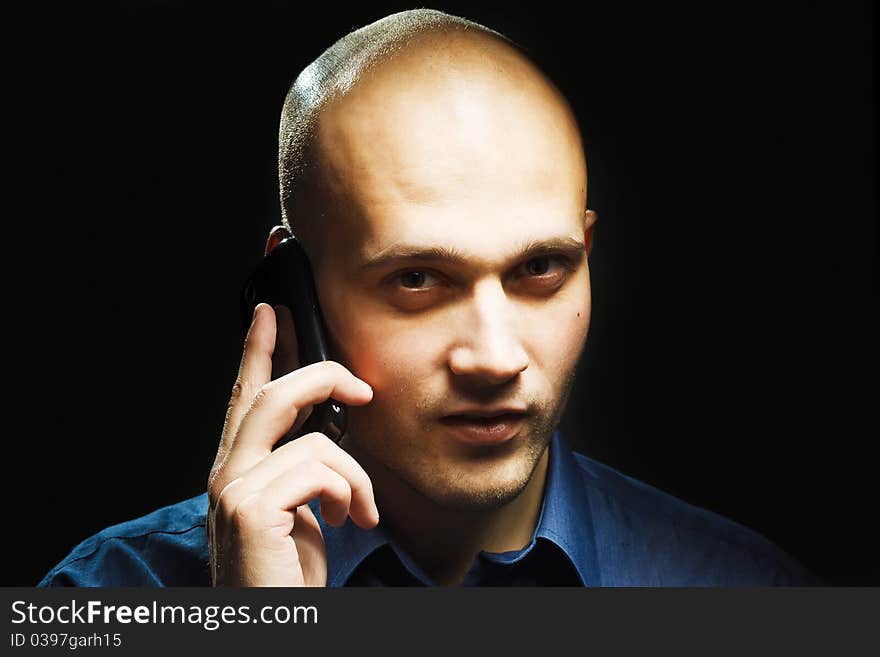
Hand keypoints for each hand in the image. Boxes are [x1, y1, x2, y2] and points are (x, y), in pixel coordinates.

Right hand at [207, 303, 377, 585]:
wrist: (273, 623)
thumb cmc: (288, 576)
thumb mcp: (300, 513)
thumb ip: (301, 470)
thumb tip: (330, 436)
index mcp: (237, 471)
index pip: (244, 397)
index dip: (258, 351)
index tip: (272, 313)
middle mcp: (227, 475)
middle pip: (272, 396)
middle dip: (322, 377)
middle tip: (361, 387)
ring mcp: (234, 491)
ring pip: (312, 439)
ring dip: (355, 476)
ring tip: (359, 510)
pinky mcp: (252, 510)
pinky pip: (321, 469)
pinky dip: (350, 492)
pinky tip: (348, 520)